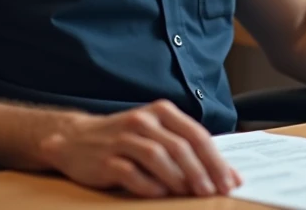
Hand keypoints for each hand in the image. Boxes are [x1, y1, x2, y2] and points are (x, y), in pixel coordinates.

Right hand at [38, 99, 240, 198]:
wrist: (75, 139)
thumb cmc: (126, 140)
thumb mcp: (156, 134)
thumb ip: (187, 149)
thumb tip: (226, 175)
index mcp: (162, 112)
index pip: (196, 135)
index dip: (216, 159)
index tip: (230, 181)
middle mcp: (144, 121)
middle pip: (180, 146)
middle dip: (202, 171)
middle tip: (214, 191)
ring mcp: (123, 138)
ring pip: (158, 157)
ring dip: (179, 178)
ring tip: (193, 194)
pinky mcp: (105, 159)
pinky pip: (131, 172)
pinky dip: (149, 185)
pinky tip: (160, 194)